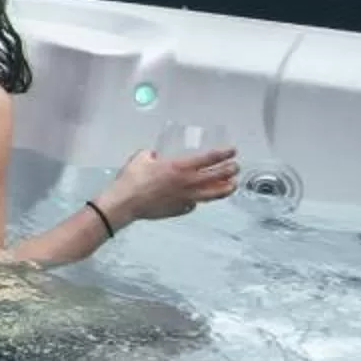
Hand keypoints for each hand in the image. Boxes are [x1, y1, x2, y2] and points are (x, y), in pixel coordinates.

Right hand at [99, 146, 238, 224]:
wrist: (125, 203)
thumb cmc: (132, 179)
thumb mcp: (140, 158)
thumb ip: (151, 155)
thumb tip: (154, 156)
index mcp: (180, 167)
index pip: (209, 158)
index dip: (224, 153)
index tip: (232, 151)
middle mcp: (188, 182)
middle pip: (218, 176)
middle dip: (230, 170)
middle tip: (235, 167)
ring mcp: (187, 197)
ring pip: (214, 194)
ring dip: (226, 188)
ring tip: (232, 185)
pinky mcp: (181, 209)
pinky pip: (195, 204)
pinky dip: (200, 200)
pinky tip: (200, 198)